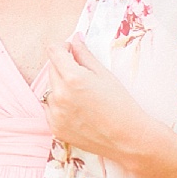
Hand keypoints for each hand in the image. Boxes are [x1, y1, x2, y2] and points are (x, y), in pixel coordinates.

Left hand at [41, 33, 154, 159]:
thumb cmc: (120, 104)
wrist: (127, 138)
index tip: (70, 50)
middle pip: (51, 69)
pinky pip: (50, 108)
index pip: (53, 51)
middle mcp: (59, 95)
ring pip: (49, 89)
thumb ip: (85, 55)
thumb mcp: (104, 74)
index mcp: (72, 78)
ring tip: (82, 95)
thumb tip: (75, 39)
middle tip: (82, 74)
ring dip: (60, 86)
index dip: (62, 47)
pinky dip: (59, 105)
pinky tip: (77, 109)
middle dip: (62, 66)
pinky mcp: (55, 128)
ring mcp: (55, 113)